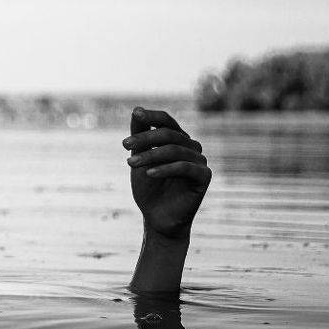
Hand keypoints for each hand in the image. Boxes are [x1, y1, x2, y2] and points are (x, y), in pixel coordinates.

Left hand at [124, 107, 210, 239]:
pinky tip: (149, 174)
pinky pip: (185, 168)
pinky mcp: (204, 176)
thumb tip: (136, 110)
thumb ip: (140, 137)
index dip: (152, 116)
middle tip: (124, 145)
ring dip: (150, 155)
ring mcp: (199, 161)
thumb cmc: (148, 188)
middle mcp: (191, 147)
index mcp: (177, 140)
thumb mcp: (139, 159)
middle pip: (169, 134)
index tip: (135, 114)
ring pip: (175, 150)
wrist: (157, 218)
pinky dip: (165, 169)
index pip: (167, 121)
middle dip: (145, 138)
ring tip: (130, 164)